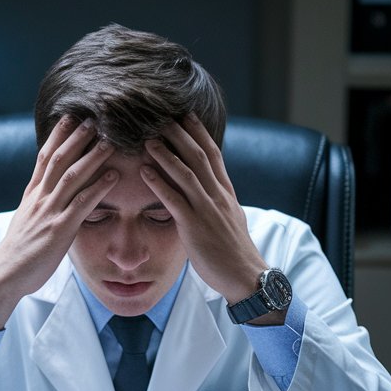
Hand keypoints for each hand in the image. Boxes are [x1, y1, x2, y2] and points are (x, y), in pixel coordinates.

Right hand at [0, 116, 118, 329]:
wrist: (4, 275)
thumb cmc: (19, 251)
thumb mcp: (27, 220)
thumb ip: (40, 203)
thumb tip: (49, 193)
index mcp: (32, 194)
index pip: (44, 157)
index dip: (57, 135)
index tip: (70, 116)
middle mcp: (39, 198)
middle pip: (59, 159)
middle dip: (77, 137)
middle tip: (94, 117)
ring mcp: (49, 212)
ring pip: (72, 176)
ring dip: (92, 156)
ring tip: (110, 140)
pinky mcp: (59, 230)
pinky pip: (81, 204)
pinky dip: (98, 187)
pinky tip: (113, 176)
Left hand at [140, 116, 284, 324]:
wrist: (245, 276)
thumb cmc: (234, 251)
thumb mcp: (230, 218)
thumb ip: (218, 200)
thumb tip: (210, 190)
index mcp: (226, 192)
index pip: (214, 154)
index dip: (199, 132)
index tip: (185, 114)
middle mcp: (218, 195)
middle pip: (199, 156)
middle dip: (180, 134)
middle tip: (161, 115)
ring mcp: (207, 210)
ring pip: (186, 173)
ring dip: (165, 154)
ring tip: (147, 138)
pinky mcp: (195, 226)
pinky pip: (174, 200)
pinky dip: (159, 183)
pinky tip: (144, 172)